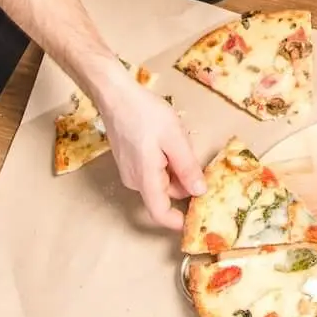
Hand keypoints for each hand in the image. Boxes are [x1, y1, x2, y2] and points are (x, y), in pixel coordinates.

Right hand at [96, 73, 204, 229]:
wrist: (115, 95)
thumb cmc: (144, 113)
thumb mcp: (174, 138)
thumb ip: (187, 167)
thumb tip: (199, 192)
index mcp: (145, 179)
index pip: (160, 213)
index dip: (178, 221)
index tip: (197, 218)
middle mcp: (134, 180)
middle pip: (164, 194)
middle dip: (184, 184)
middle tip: (201, 163)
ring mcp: (130, 170)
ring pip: (160, 180)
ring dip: (176, 169)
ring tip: (183, 142)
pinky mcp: (129, 160)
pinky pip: (153, 170)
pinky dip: (166, 161)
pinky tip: (170, 140)